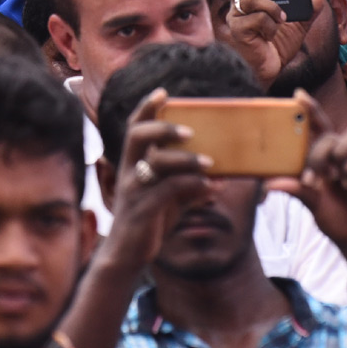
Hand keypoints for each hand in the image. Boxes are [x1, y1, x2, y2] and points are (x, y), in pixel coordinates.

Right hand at [101, 88, 211, 269]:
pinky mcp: (143, 210)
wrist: (127, 254)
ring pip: (156, 163)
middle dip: (163, 128)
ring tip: (210, 163)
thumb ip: (191, 188)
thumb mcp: (171, 202)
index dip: (146, 108)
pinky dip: (190, 186)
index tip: (163, 93)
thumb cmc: (148, 222)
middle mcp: (129, 171)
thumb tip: (219, 181)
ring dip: (185, 159)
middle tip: (190, 130)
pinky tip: (209, 188)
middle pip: (138, 136)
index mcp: (133, 163)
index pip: (135, 127)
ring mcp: (134, 189)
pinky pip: (167, 191)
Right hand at [225, 0, 326, 86]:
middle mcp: (238, 4)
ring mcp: (235, 17)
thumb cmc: (278, 45)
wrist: (272, 71)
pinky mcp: (237, 30)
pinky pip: (255, 19)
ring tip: (282, 18)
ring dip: (271, 7)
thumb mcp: (300, 23)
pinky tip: (271, 34)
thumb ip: (308, 7)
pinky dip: (270, 25)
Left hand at [268, 91, 346, 270]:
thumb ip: (295, 189)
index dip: (310, 110)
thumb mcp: (311, 202)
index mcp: (323, 159)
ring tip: (336, 177)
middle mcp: (340, 156)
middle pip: (328, 132)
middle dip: (317, 152)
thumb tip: (270, 182)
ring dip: (338, 155)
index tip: (297, 94)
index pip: (317, 128)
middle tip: (315, 176)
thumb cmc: (334, 218)